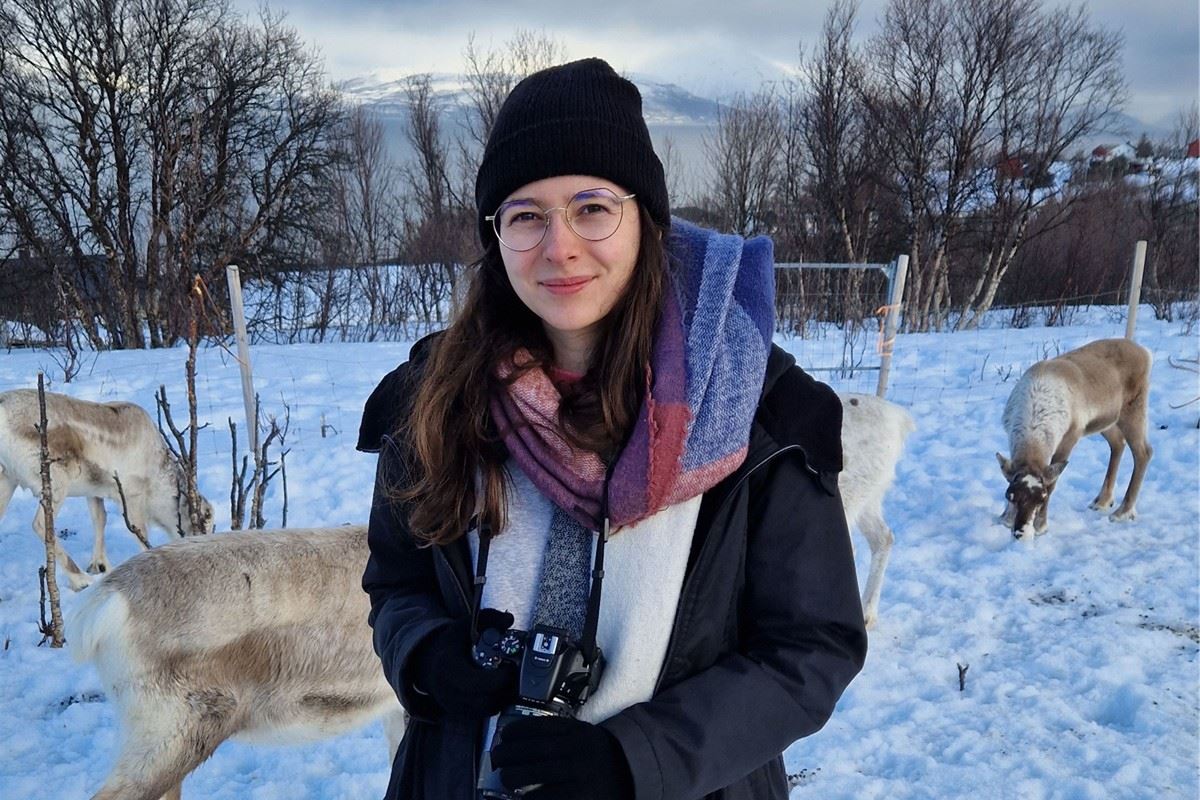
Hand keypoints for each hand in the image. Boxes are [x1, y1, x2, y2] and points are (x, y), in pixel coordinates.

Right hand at [408, 609, 516, 718]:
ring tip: (508, 681)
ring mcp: (453, 705)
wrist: (428, 662)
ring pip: (486, 710)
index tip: (510, 667)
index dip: (498, 678)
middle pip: (485, 701)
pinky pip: (483, 714)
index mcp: (448, 668)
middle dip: (505, 689)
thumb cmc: (450, 644)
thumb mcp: (465, 626)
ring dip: (502, 697)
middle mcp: (448, 691)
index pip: (476, 682)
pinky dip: (495, 703)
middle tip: (514, 675)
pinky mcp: (459, 713)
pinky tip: (499, 689)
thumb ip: (487, 618)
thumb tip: (508, 620)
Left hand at [491, 716, 633, 799]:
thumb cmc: (599, 761)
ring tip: (505, 777)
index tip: (505, 735)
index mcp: (580, 733)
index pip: (543, 726)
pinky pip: (546, 797)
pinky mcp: (580, 797)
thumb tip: (518, 742)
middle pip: (536, 749)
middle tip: (496, 759)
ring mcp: (581, 775)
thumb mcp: (585, 739)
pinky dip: (529, 798)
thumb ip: (560, 737)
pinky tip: (521, 799)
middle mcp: (580, 751)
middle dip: (509, 753)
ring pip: (537, 774)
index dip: (519, 730)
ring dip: (514, 776)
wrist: (632, 779)